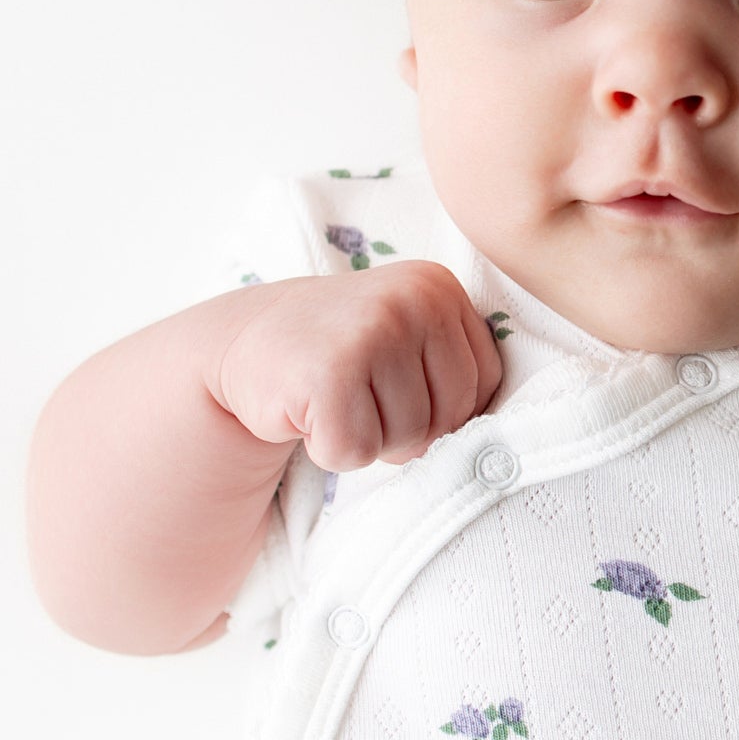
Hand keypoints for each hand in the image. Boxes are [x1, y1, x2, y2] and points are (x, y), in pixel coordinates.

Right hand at [207, 261, 504, 470]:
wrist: (244, 344)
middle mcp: (410, 300)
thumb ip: (456, 369)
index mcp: (439, 288)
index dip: (443, 408)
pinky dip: (330, 449)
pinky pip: (357, 452)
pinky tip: (309, 412)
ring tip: (334, 399)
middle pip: (450, 416)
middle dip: (407, 429)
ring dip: (366, 438)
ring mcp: (369, 334)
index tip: (396, 385)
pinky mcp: (327, 376)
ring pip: (407, 439)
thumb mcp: (409, 337)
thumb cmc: (343, 354)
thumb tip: (493, 445)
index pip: (483, 384)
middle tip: (359, 396)